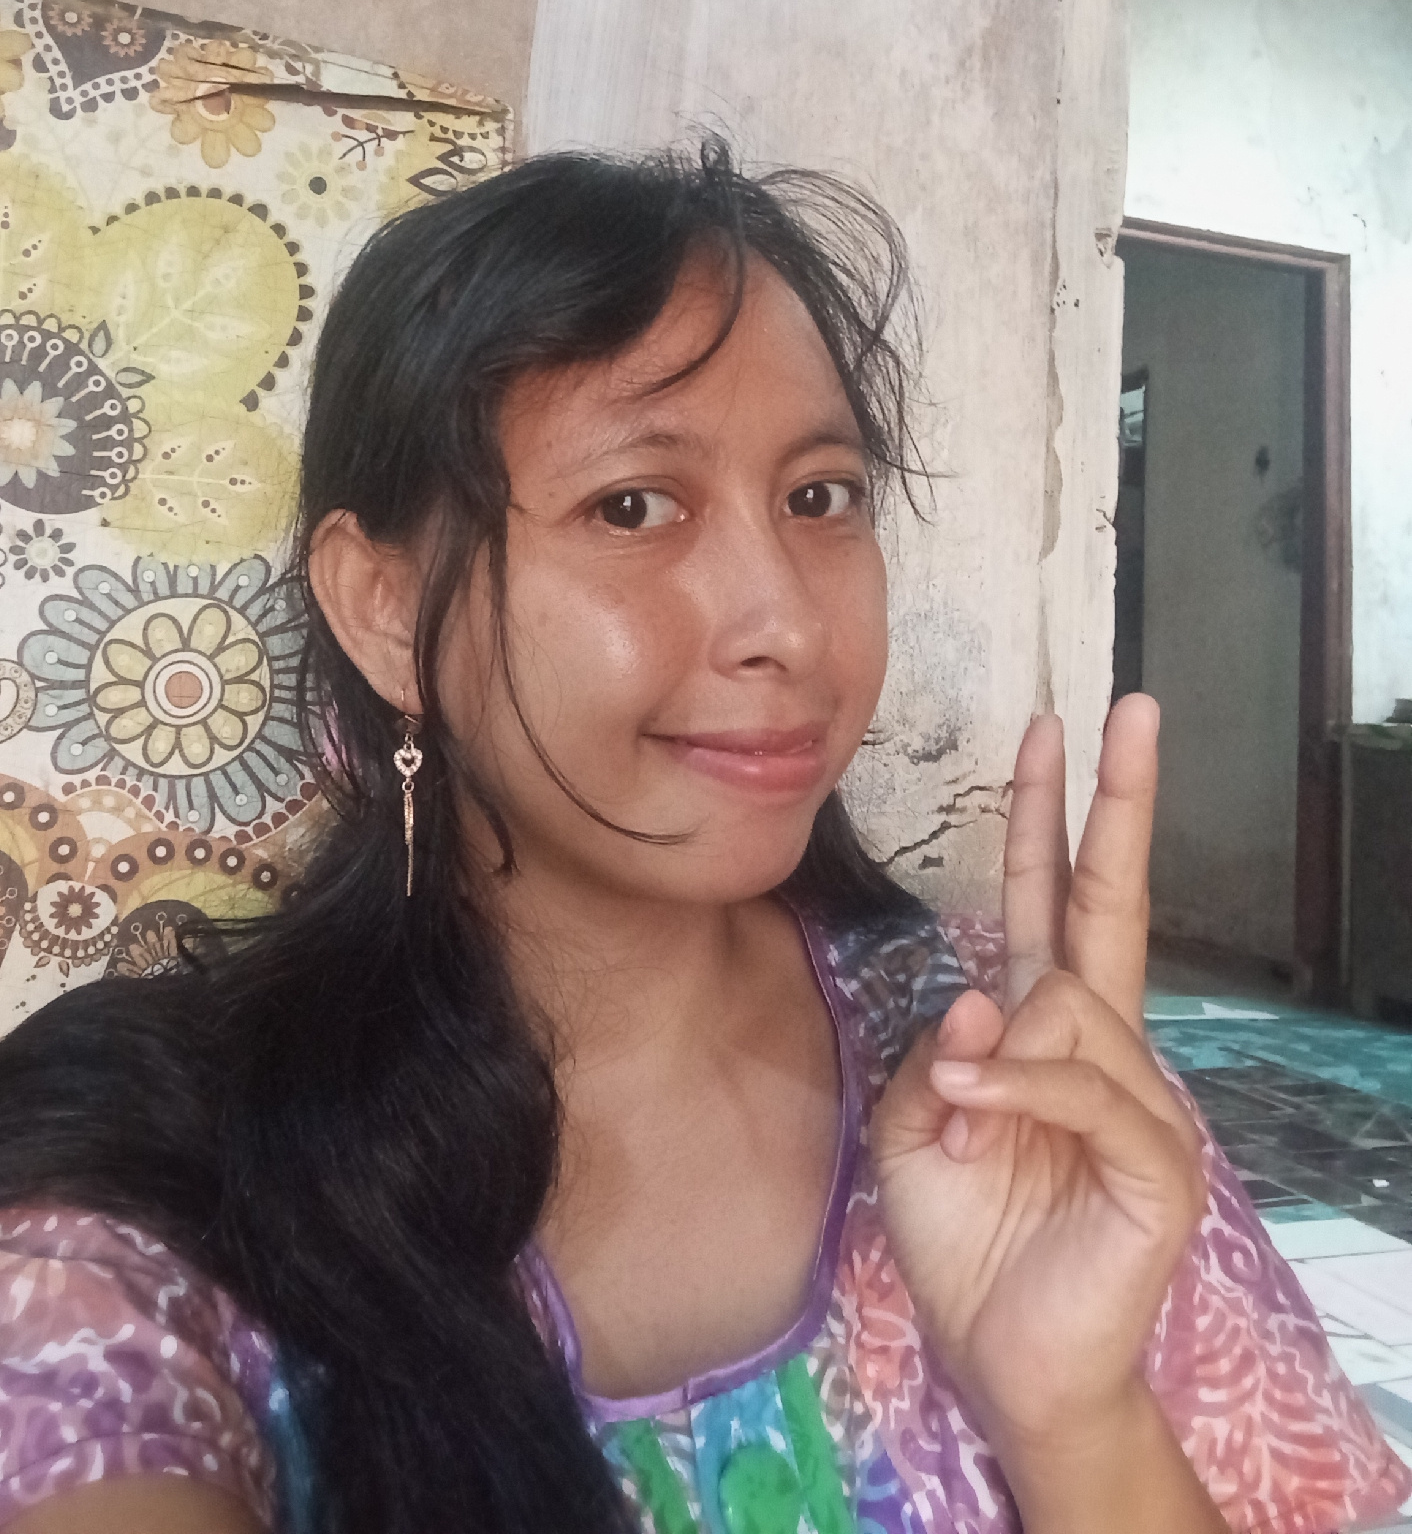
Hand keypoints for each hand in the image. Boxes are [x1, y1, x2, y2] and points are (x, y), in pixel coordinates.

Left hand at [869, 697, 1207, 1464]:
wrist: (1004, 1358)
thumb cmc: (964, 1235)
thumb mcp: (913, 1126)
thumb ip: (937, 1050)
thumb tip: (984, 1001)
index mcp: (1043, 1027)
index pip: (1051, 898)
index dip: (1047, 816)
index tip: (1049, 732)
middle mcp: (1101, 1045)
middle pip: (1113, 901)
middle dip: (1117, 801)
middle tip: (1127, 711)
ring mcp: (1139, 1098)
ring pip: (1069, 1005)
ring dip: (993, 1053)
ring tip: (958, 1117)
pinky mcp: (1156, 1161)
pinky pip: (1082, 1087)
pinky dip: (1016, 1092)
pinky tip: (971, 1110)